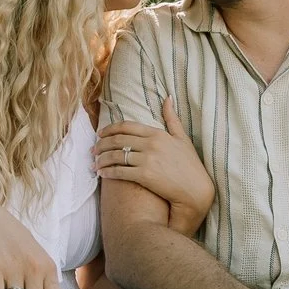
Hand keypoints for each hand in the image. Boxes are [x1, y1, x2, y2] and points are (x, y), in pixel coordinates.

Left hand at [97, 106, 213, 236]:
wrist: (196, 190)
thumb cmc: (190, 165)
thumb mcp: (183, 138)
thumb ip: (172, 118)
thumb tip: (167, 97)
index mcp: (158, 133)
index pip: (127, 126)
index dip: (110, 129)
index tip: (100, 134)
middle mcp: (151, 144)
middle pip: (118, 140)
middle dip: (101, 144)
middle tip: (93, 149)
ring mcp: (147, 159)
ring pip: (116, 155)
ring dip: (101, 159)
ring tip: (94, 163)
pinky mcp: (144, 176)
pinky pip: (120, 171)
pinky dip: (108, 172)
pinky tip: (101, 173)